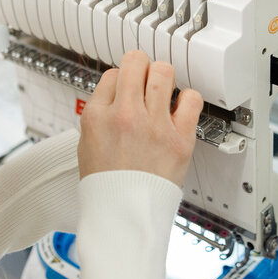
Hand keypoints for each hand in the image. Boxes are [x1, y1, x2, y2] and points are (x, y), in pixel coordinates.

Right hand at [77, 50, 203, 185]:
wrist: (123, 216)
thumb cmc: (105, 187)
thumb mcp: (86, 144)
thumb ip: (100, 115)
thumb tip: (115, 94)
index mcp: (97, 116)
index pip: (112, 74)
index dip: (119, 80)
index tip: (125, 89)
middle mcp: (125, 115)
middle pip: (136, 62)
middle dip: (140, 67)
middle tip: (145, 77)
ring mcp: (153, 125)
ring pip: (163, 72)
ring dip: (162, 77)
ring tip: (162, 89)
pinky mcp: (179, 139)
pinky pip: (191, 99)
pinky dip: (188, 98)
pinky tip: (180, 107)